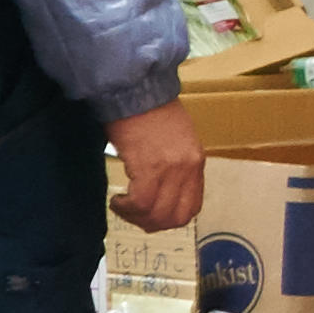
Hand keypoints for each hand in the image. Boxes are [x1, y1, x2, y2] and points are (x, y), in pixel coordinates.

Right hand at [108, 101, 204, 231]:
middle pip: (175, 217)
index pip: (192, 206)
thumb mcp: (175, 138)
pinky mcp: (149, 167)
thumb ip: (175, 164)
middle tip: (133, 215)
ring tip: (122, 207)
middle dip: (152, 223)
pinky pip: (140, 202)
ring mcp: (171, 169)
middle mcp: (188, 168)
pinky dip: (126, 207)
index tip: (152, 215)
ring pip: (156, 214)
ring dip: (136, 217)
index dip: (171, 218)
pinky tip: (117, 199)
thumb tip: (162, 189)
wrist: (135, 89)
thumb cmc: (149, 110)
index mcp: (196, 161)